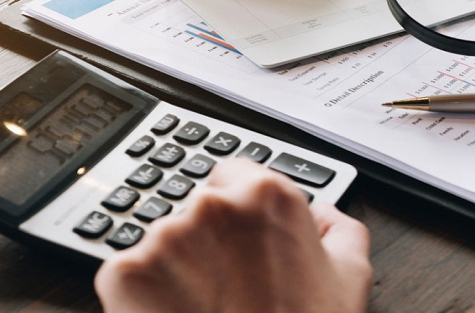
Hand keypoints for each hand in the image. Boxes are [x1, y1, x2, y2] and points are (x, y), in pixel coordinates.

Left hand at [94, 158, 371, 312]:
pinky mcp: (124, 272)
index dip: (239, 211)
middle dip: (209, 239)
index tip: (241, 239)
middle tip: (230, 285)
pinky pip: (128, 273)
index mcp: (266, 195)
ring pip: (163, 241)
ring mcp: (164, 237)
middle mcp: (212, 205)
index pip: (234, 174)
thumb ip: (342, 228)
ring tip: (204, 308)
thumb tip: (324, 213)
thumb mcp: (350, 278)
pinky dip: (144, 295)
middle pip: (198, 208)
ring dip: (177, 267)